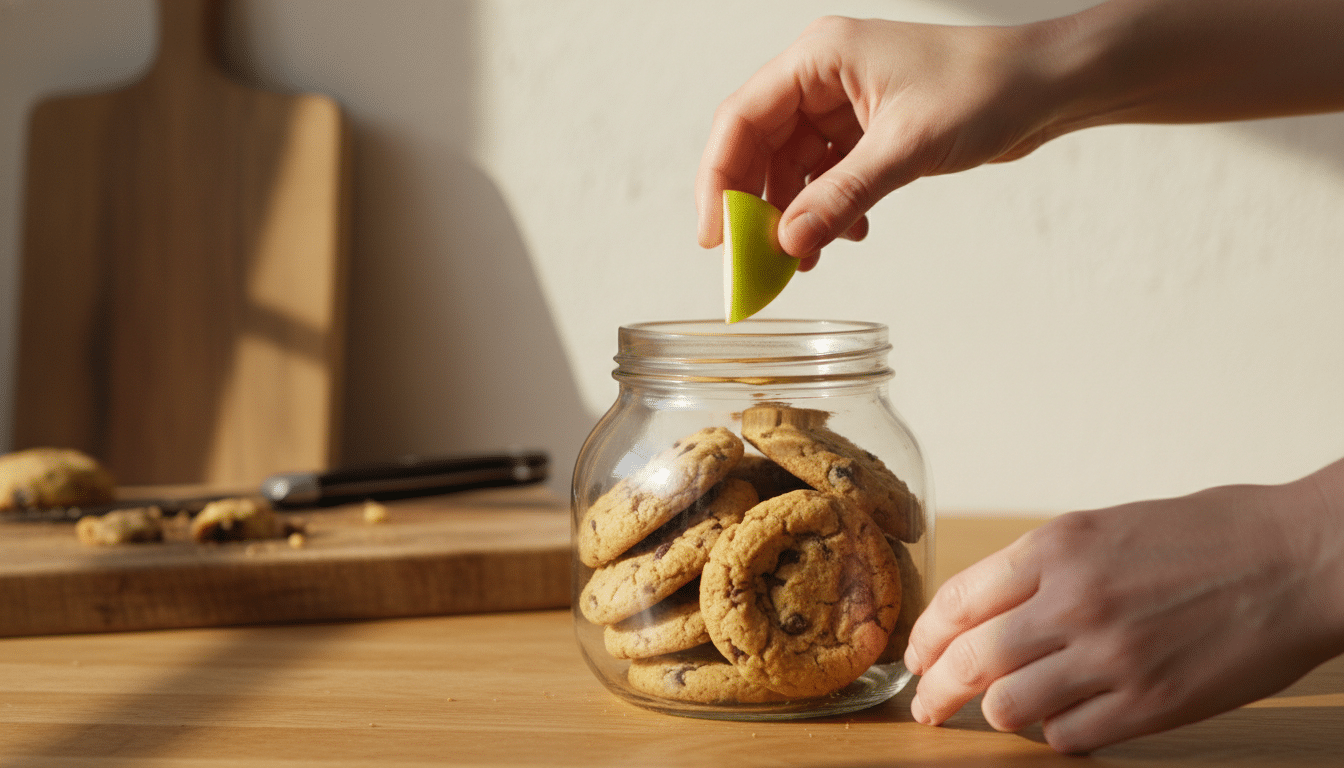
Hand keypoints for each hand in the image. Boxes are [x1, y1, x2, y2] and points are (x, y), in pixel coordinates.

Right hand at [695, 16, 1063, 267]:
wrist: (1047, 86)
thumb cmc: (986, 89)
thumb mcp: (905, 148)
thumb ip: (840, 197)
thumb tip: (787, 243)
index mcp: (818, 57)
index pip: (741, 118)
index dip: (719, 180)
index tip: (715, 237)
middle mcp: (821, 76)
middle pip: (758, 145)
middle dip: (755, 205)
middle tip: (753, 260)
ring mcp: (842, 103)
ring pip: (791, 166)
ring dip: (794, 214)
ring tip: (804, 259)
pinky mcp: (866, 129)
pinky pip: (825, 174)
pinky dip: (827, 208)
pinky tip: (848, 234)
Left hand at [904, 463, 1343, 753]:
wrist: (1299, 558)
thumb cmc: (1211, 534)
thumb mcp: (1108, 528)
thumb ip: (1045, 568)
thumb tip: (990, 610)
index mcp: (1057, 547)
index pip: (958, 601)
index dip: (926, 638)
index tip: (916, 657)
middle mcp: (1072, 600)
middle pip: (969, 660)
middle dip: (935, 690)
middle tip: (927, 705)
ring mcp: (1111, 655)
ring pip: (1010, 707)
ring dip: (997, 715)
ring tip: (1002, 712)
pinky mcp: (1150, 703)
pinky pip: (1070, 736)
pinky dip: (1056, 734)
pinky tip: (1065, 721)